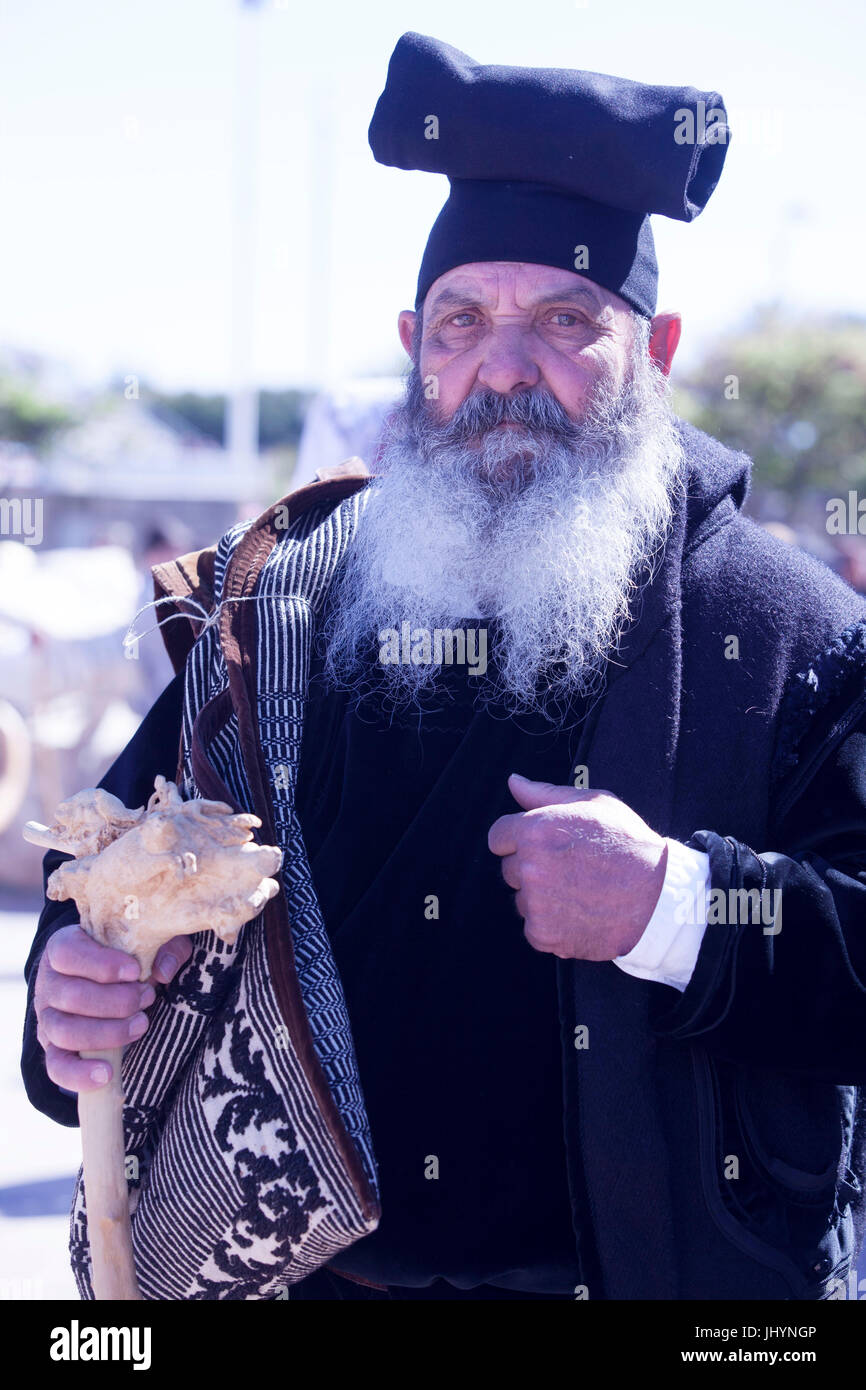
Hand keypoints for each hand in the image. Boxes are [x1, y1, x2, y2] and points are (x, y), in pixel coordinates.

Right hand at [34, 923, 192, 1092]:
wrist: (107, 982)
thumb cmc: (129, 956)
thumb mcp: (150, 942)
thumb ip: (163, 948)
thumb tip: (163, 971)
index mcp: (63, 946)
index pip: (68, 953)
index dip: (101, 964)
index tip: (135, 971)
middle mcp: (48, 982)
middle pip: (70, 995)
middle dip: (116, 1001)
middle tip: (147, 997)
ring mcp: (47, 1017)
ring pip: (64, 1031)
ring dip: (108, 1032)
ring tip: (141, 1025)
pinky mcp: (53, 1048)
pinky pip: (56, 1067)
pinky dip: (79, 1075)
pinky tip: (107, 1073)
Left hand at [487, 773, 667, 960]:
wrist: (659, 896)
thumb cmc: (628, 843)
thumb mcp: (592, 804)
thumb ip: (545, 793)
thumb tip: (513, 782)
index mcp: (534, 830)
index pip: (498, 837)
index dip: (519, 839)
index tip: (543, 845)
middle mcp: (529, 867)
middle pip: (509, 869)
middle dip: (532, 868)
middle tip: (570, 867)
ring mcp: (535, 903)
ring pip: (522, 899)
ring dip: (541, 897)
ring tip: (579, 891)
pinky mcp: (544, 934)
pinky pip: (533, 928)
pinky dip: (551, 925)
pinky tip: (579, 912)